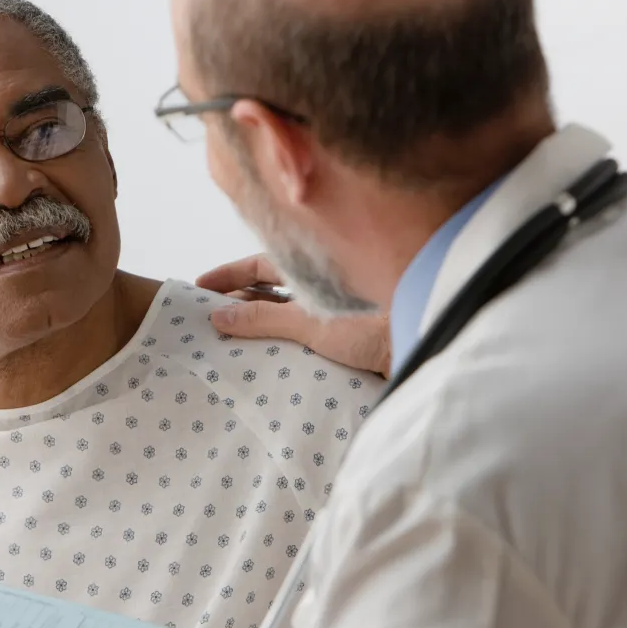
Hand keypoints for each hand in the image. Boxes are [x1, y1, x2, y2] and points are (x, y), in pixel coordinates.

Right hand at [197, 254, 393, 377]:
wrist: (428, 345)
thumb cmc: (375, 323)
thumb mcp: (312, 321)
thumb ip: (265, 319)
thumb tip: (218, 316)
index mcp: (313, 268)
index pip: (259, 265)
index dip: (228, 276)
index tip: (198, 289)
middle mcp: (323, 285)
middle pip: (270, 290)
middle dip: (239, 305)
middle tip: (206, 324)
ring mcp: (335, 311)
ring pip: (286, 315)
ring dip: (260, 328)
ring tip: (229, 347)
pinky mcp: (347, 338)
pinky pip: (304, 337)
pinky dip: (283, 345)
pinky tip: (267, 362)